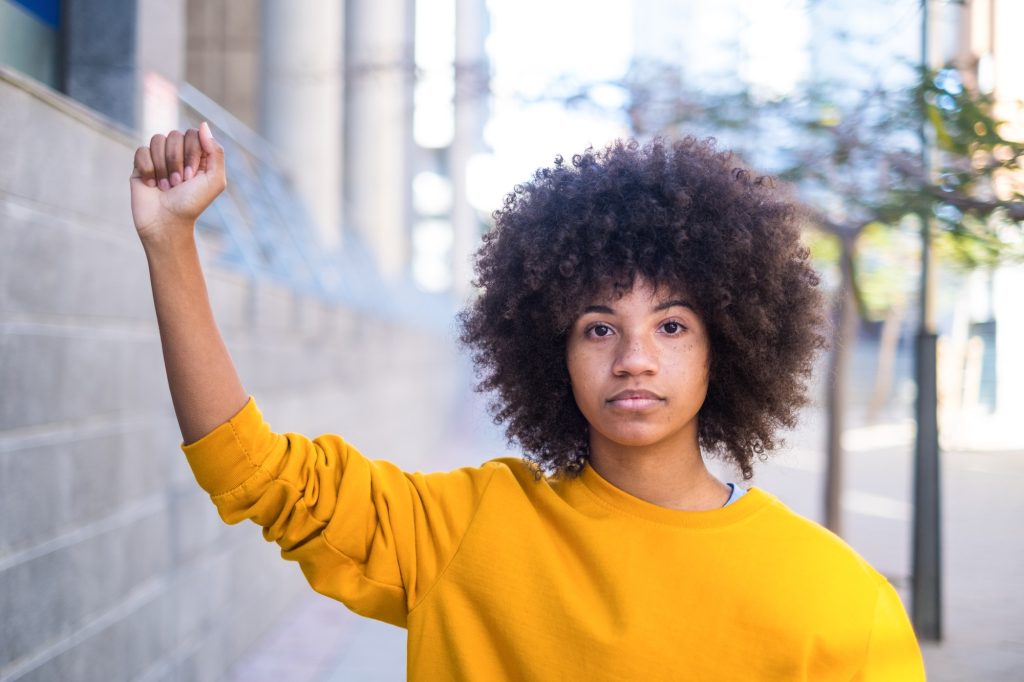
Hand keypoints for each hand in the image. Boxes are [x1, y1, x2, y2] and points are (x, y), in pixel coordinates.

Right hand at [130, 121, 226, 245]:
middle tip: (179, 184)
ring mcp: (158, 157)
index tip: (192, 175)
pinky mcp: (140, 164)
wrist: (166, 223)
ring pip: (157, 140)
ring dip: (163, 167)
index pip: (193, 134)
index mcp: (197, 155)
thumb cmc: (192, 204)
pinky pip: (141, 151)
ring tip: (166, 187)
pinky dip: (148, 169)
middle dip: (176, 161)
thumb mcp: (214, 180)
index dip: (192, 152)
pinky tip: (151, 184)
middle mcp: (178, 153)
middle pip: (174, 135)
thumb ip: (215, 151)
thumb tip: (203, 124)